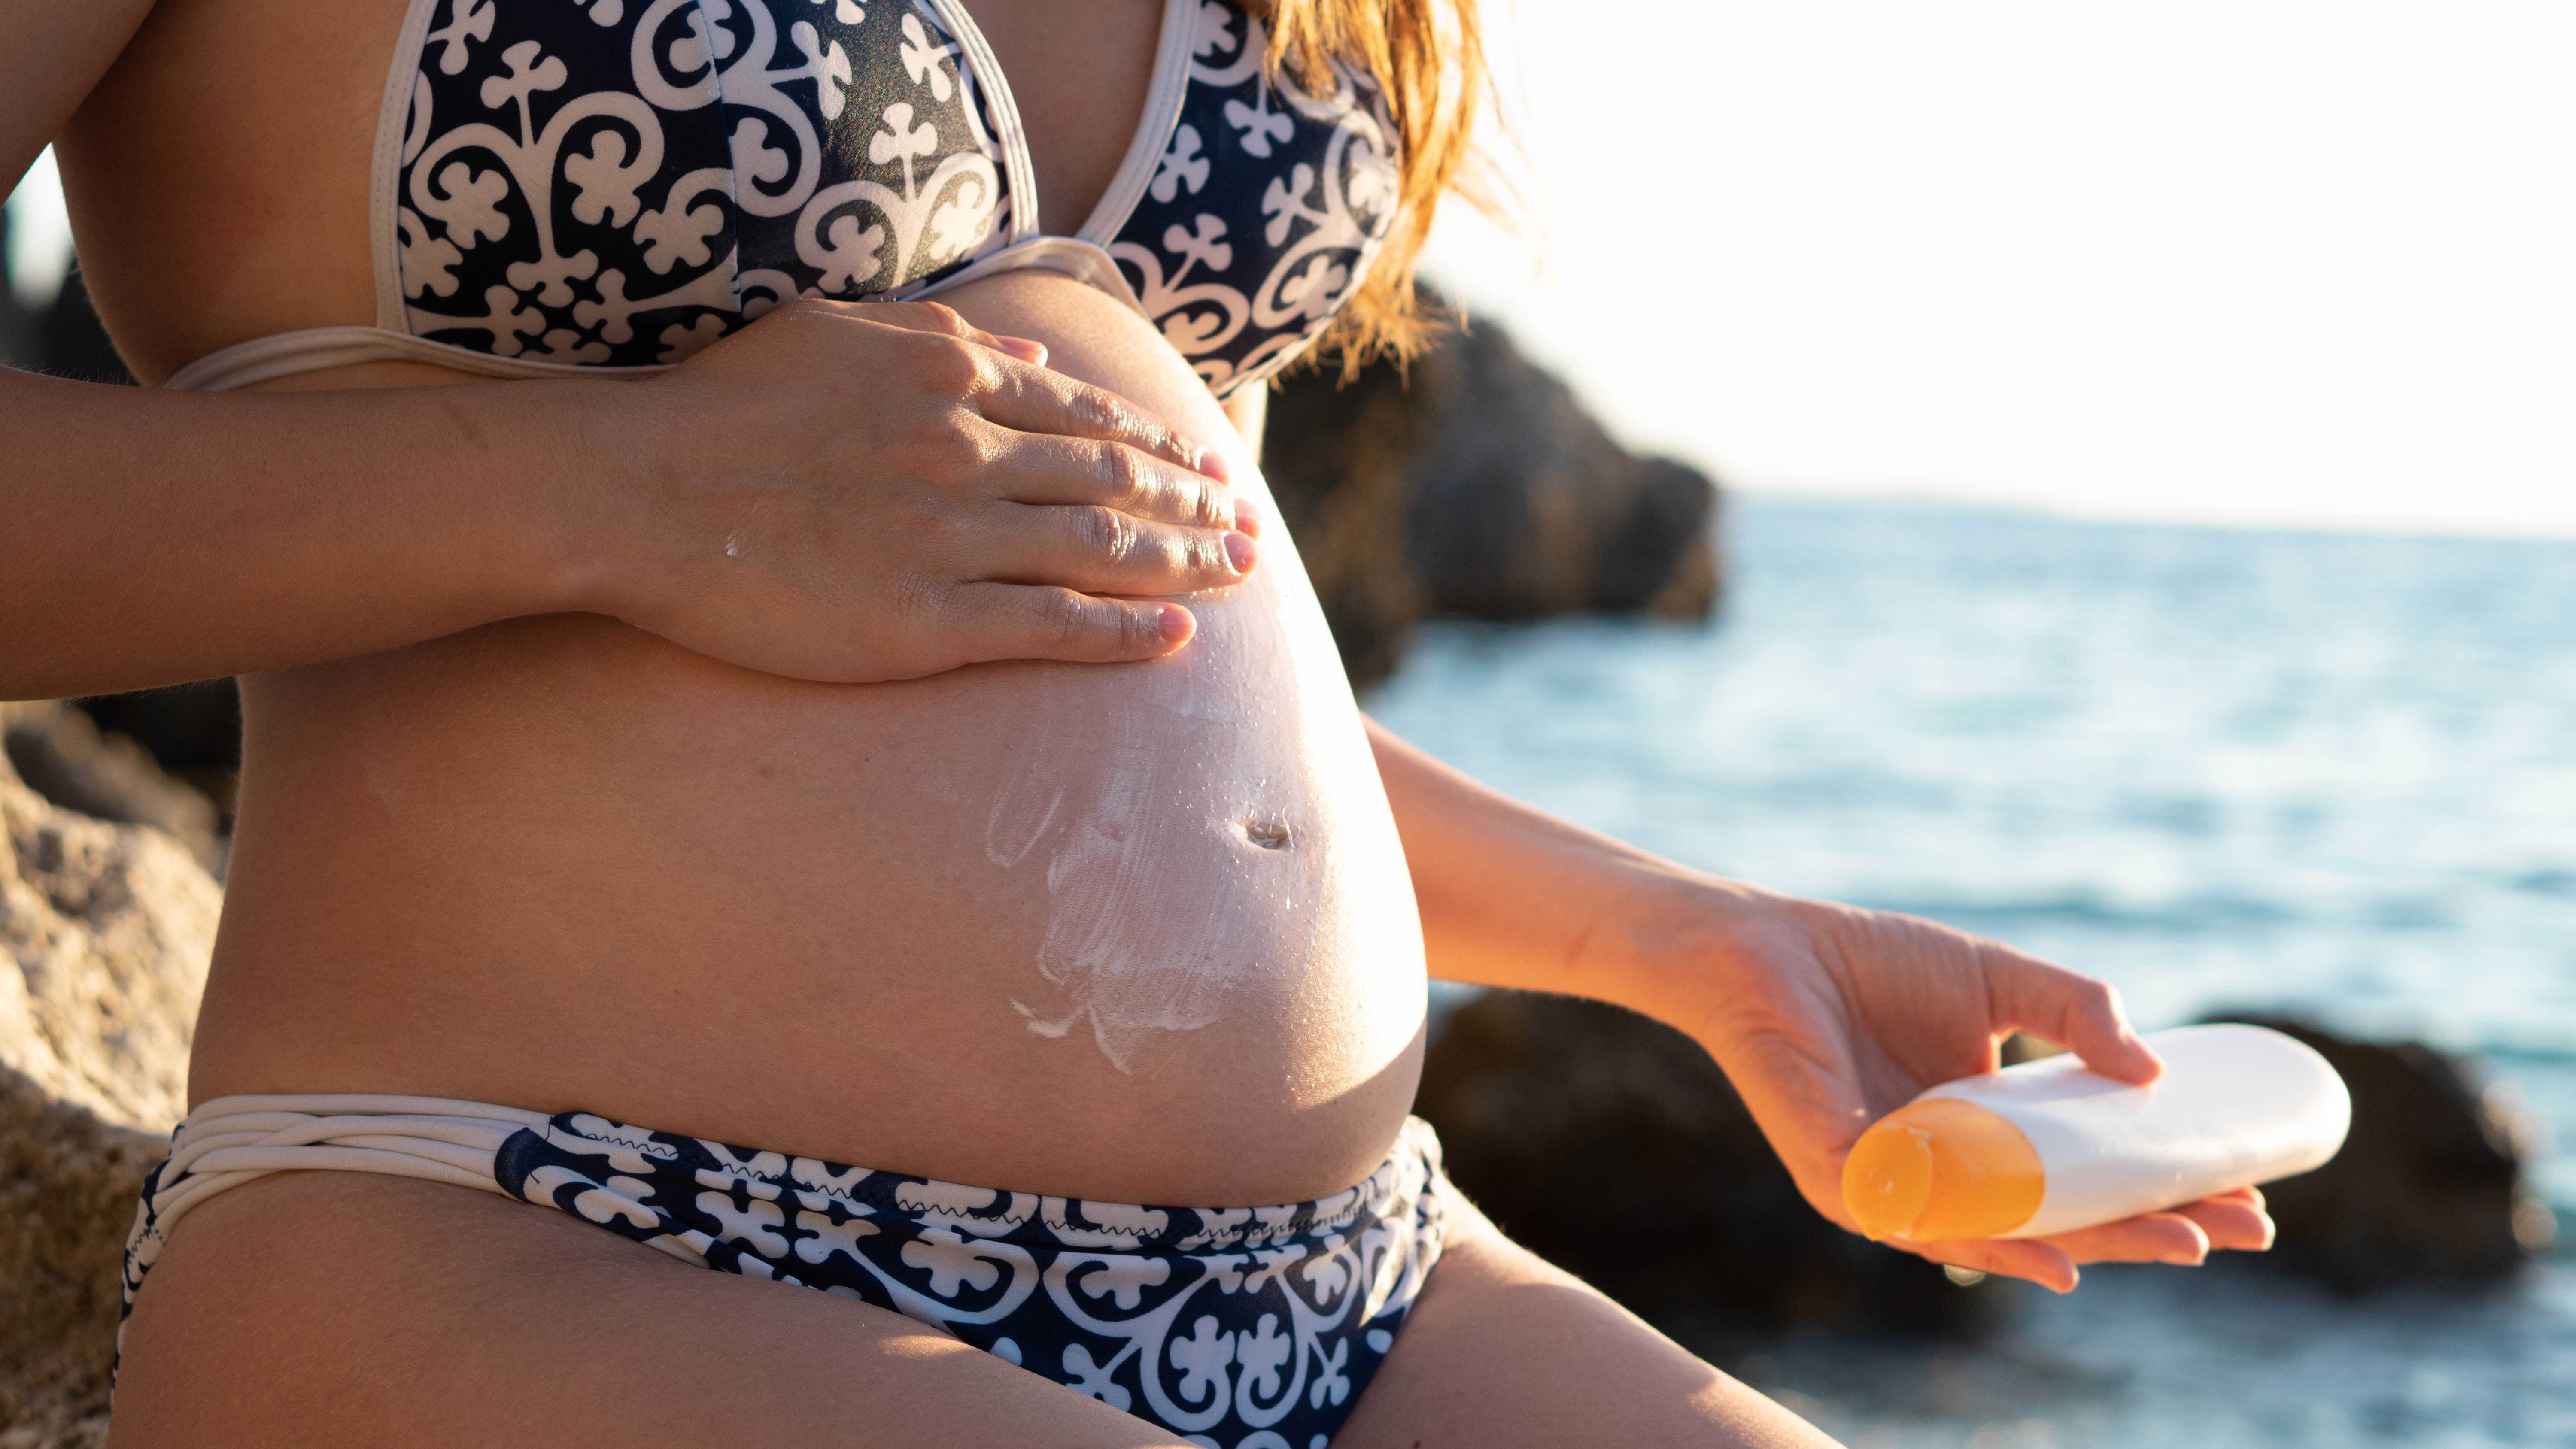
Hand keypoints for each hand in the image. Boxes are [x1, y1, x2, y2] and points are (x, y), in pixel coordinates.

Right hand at [573, 298, 1258, 682]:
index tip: (1205, 462)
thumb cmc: (720, 407)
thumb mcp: (833, 334)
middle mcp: (967, 453)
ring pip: (1100, 547)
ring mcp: (951, 539)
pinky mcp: (928, 621)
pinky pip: (1055, 626)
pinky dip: (1126, 630)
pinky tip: (1180, 636)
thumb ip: (937, 339)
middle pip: (1112, 478)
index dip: (1156, 441)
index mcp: (948, 378)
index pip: (1083, 414)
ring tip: (1239, 573)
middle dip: (1193, 502)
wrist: (638, 488)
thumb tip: (1022, 346)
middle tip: (1247, 526)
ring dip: (1184, 561)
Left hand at [1675, 892, 2274, 1290]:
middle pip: (2060, 1219)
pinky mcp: (1841, 1178)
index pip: (2083, 1178)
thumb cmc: (1872, 960)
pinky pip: (1923, 1223)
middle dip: (2150, 1231)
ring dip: (2094, 1245)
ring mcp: (1894, 1184)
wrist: (1766, 945)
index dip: (2162, 1190)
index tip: (2248, 1196)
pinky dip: (1987, 1240)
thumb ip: (2075, 1014)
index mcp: (1981, 1133)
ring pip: (2004, 1235)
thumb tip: (2155, 1074)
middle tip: (2236, 1235)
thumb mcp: (1999, 981)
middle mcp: (1942, 1172)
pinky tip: (2051, 1258)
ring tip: (2175, 1243)